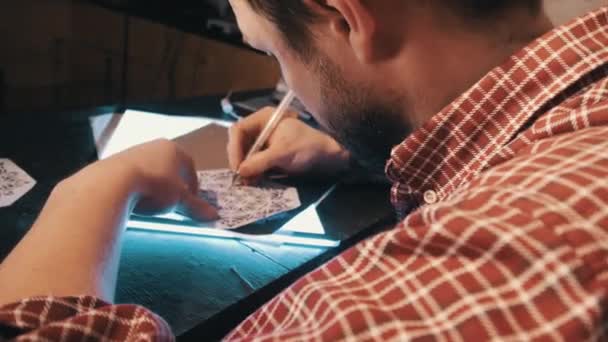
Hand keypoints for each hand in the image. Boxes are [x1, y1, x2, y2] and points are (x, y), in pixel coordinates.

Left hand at [108, 139, 217, 220]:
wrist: (112, 182)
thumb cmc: (154, 187)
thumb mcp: (178, 200)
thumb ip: (196, 207)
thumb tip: (214, 215)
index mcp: (175, 150)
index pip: (190, 168)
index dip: (193, 186)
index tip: (190, 202)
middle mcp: (156, 146)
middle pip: (171, 167)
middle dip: (174, 185)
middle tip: (173, 203)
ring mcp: (135, 151)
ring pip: (152, 170)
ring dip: (156, 185)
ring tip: (153, 203)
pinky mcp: (117, 160)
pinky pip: (135, 174)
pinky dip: (139, 186)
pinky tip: (136, 199)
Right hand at [227, 107, 349, 178]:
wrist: (328, 157)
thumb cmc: (308, 148)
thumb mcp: (283, 153)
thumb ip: (260, 161)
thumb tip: (240, 171)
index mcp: (264, 118)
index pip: (238, 130)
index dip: (234, 148)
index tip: (237, 167)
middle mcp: (261, 127)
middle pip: (239, 142)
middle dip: (239, 160)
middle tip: (241, 178)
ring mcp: (264, 141)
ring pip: (245, 154)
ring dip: (245, 168)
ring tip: (248, 182)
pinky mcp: (269, 154)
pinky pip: (254, 162)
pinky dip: (253, 171)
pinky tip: (254, 181)